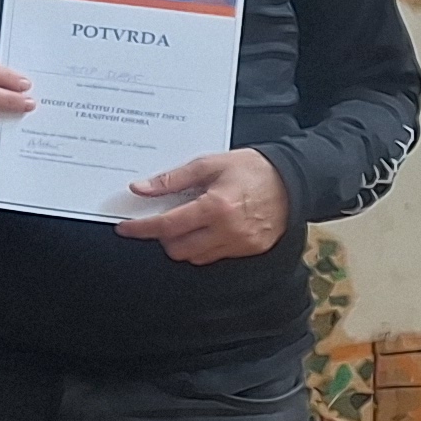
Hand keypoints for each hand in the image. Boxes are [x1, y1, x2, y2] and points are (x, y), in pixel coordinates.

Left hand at [116, 147, 289, 262]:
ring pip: (195, 256)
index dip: (142, 228)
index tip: (125, 228)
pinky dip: (203, 246)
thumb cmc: (254, 169)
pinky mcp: (251, 250)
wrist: (295, 180)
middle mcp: (228, 230)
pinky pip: (215, 256)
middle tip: (162, 219)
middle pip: (178, 248)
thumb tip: (141, 189)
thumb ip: (173, 179)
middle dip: (163, 237)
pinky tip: (206, 228)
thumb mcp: (210, 164)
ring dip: (182, 243)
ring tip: (187, 222)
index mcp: (216, 207)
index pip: (167, 225)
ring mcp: (241, 244)